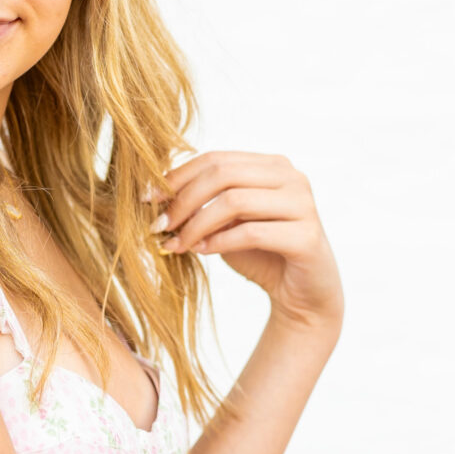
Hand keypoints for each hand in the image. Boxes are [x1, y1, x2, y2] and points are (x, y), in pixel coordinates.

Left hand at [149, 149, 343, 333]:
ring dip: (196, 224)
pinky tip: (202, 252)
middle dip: (183, 200)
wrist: (303, 295)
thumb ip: (203, 205)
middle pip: (223, 174)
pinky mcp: (307, 236)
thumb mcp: (226, 224)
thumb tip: (157, 197)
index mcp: (272, 165)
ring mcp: (303, 204)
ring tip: (177, 244)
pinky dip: (219, 242)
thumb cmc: (262, 254)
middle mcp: (292, 177)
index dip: (178, 177)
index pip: (216, 159)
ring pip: (235, 201)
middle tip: (158, 226)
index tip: (147, 199)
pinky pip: (252, 232)